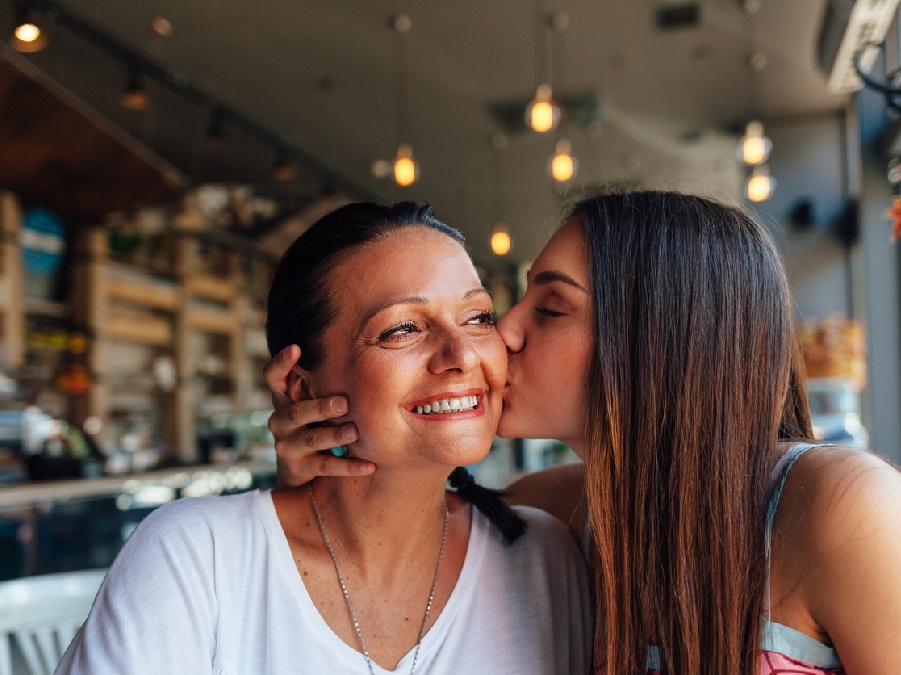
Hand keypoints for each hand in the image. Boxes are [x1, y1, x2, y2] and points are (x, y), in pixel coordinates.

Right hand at [264, 345, 375, 485]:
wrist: (300, 473)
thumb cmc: (315, 424)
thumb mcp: (313, 404)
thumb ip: (325, 386)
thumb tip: (364, 356)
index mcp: (284, 400)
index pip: (273, 378)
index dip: (281, 363)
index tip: (296, 347)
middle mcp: (280, 421)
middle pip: (296, 412)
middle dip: (320, 407)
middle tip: (344, 403)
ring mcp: (287, 446)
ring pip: (311, 439)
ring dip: (334, 436)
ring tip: (355, 432)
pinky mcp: (298, 469)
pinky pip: (326, 466)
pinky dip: (349, 466)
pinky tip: (370, 465)